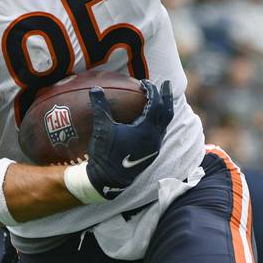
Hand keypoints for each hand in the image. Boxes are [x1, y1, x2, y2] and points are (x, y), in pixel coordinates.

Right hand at [83, 79, 173, 199]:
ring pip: (165, 123)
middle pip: (167, 112)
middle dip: (167, 96)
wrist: (109, 180)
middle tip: (165, 84)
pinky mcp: (151, 153)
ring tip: (160, 99)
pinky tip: (151, 119)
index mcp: (146, 130)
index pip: (155, 104)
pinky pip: (160, 132)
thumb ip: (100, 107)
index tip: (144, 82)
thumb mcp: (101, 129)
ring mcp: (155, 147)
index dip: (152, 91)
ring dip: (164, 109)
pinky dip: (159, 121)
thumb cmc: (105, 154)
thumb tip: (95, 88)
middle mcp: (155, 138)